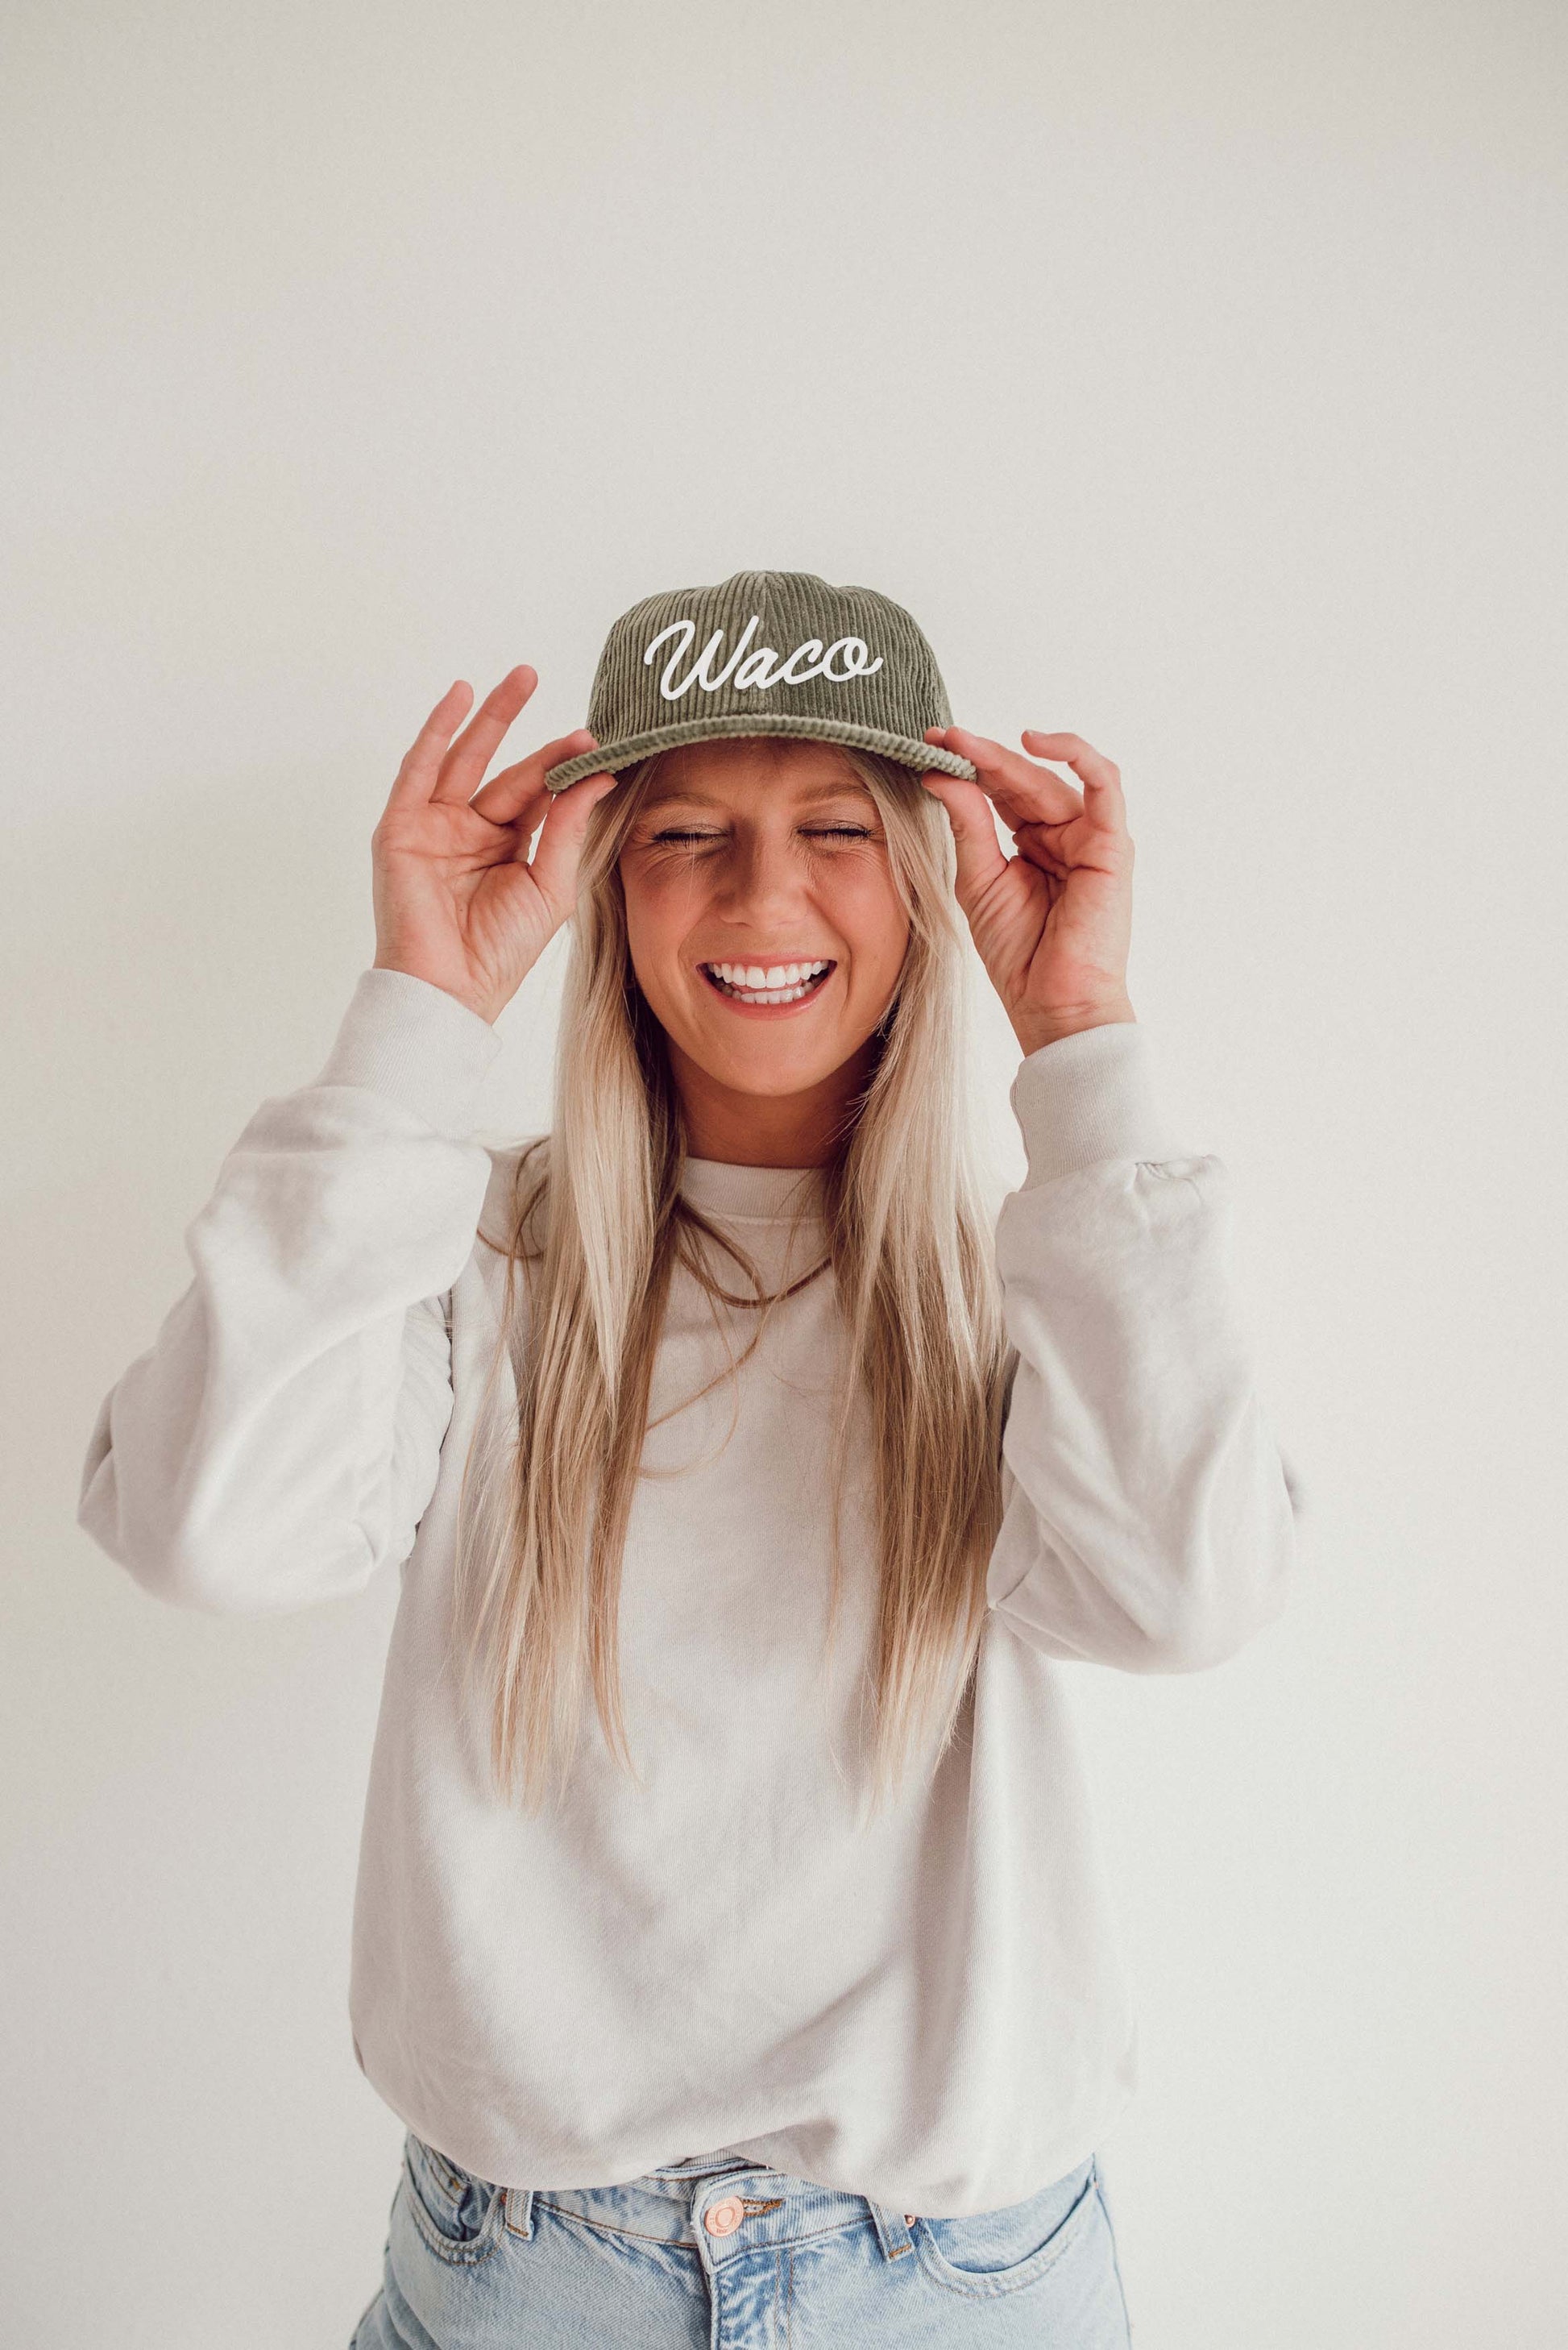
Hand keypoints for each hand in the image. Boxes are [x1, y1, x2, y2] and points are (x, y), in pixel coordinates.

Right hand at [370, 667, 622, 1025]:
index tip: (598, 744)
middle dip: (535, 736)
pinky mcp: (402, 828)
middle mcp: (471, 833)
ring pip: (466, 759)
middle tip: (562, 695)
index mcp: (508, 850)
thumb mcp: (550, 884)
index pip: (540, 796)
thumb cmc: (501, 951)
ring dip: (490, 717)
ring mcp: (435, 827)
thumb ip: (568, 828)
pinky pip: (419, 769)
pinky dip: (437, 731)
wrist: (451, 987)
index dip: (565, 768)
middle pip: (507, 771)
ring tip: (522, 678)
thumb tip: (599, 776)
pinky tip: (458, 697)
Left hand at [920, 726, 1136, 1056]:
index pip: (1001, 791)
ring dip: (1010, 756)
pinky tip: (1037, 742)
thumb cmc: (1019, 953)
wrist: (1050, 1002)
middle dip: (980, 755)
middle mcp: (1063, 834)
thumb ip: (967, 825)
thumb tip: (943, 776)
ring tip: (967, 744)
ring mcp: (1089, 837)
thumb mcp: (978, 879)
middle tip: (941, 737)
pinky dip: (1078, 755)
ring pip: (1053, 778)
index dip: (968, 766)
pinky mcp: (1112, 844)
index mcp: (1032, 842)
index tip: (930, 747)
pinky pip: (1105, 785)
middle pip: (1023, 780)